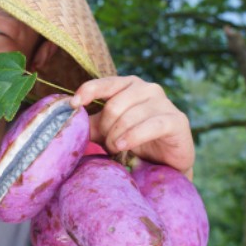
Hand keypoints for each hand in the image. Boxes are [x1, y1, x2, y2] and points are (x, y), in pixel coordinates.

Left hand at [70, 76, 194, 173]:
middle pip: (114, 106)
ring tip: (116, 149)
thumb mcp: (109, 131)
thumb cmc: (135, 141)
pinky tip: (123, 146)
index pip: (104, 83)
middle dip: (105, 128)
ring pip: (129, 117)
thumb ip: (92, 124)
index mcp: (128, 85)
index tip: (74, 105)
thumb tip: (68, 118)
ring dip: (117, 137)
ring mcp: (163, 102)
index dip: (87, 92)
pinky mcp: (176, 120)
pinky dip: (133, 137)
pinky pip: (149, 126)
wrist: (166, 162)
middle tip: (107, 144)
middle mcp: (147, 88)